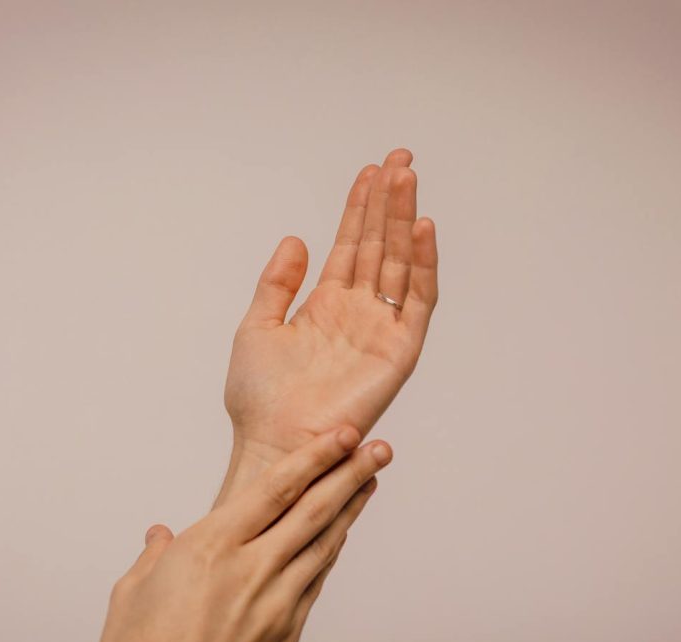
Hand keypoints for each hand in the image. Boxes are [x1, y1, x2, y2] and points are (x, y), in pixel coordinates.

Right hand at [97, 426, 392, 641]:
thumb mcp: (132, 594)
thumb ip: (153, 556)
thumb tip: (160, 535)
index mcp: (212, 546)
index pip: (277, 488)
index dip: (315, 457)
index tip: (343, 435)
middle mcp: (252, 566)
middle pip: (313, 509)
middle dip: (350, 472)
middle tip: (379, 447)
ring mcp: (276, 600)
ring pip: (323, 542)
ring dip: (350, 507)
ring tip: (371, 480)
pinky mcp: (287, 631)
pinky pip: (316, 581)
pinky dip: (331, 552)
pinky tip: (341, 535)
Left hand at [220, 148, 437, 500]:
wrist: (273, 442)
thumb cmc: (260, 398)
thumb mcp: (257, 327)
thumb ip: (277, 283)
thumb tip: (296, 238)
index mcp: (325, 305)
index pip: (350, 246)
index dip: (359, 208)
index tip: (370, 171)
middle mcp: (357, 313)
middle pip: (379, 247)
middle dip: (389, 203)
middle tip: (400, 159)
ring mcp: (380, 330)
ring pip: (399, 264)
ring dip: (405, 221)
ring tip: (407, 179)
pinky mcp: (398, 352)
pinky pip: (417, 302)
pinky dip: (423, 265)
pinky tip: (423, 229)